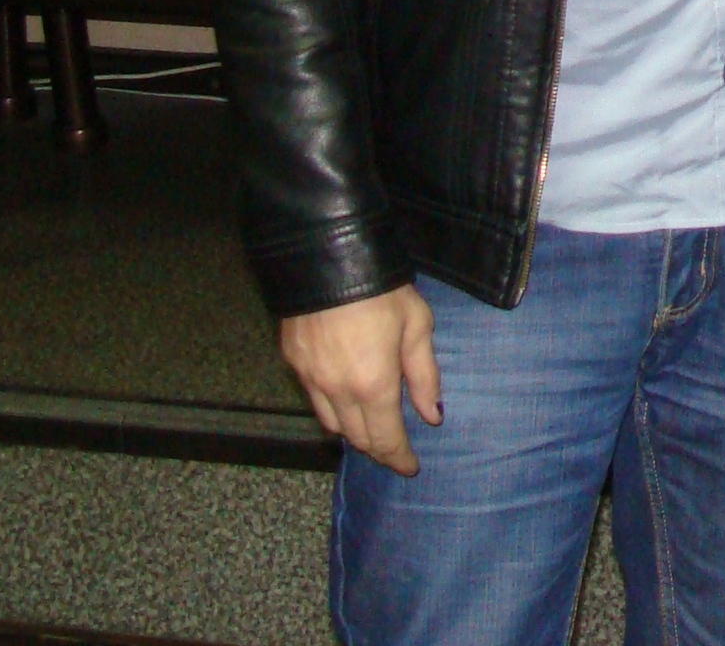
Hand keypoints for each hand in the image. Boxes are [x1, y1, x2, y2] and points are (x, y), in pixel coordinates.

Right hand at [278, 285, 440, 474]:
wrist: (326, 256)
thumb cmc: (382, 289)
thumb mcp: (416, 325)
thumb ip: (424, 375)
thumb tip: (431, 415)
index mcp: (373, 385)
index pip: (386, 439)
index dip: (398, 458)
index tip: (410, 468)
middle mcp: (337, 391)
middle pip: (357, 438)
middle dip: (377, 449)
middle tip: (393, 449)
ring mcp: (310, 379)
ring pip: (331, 424)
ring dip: (352, 433)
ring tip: (370, 428)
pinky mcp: (293, 363)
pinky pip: (313, 400)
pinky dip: (331, 410)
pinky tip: (343, 399)